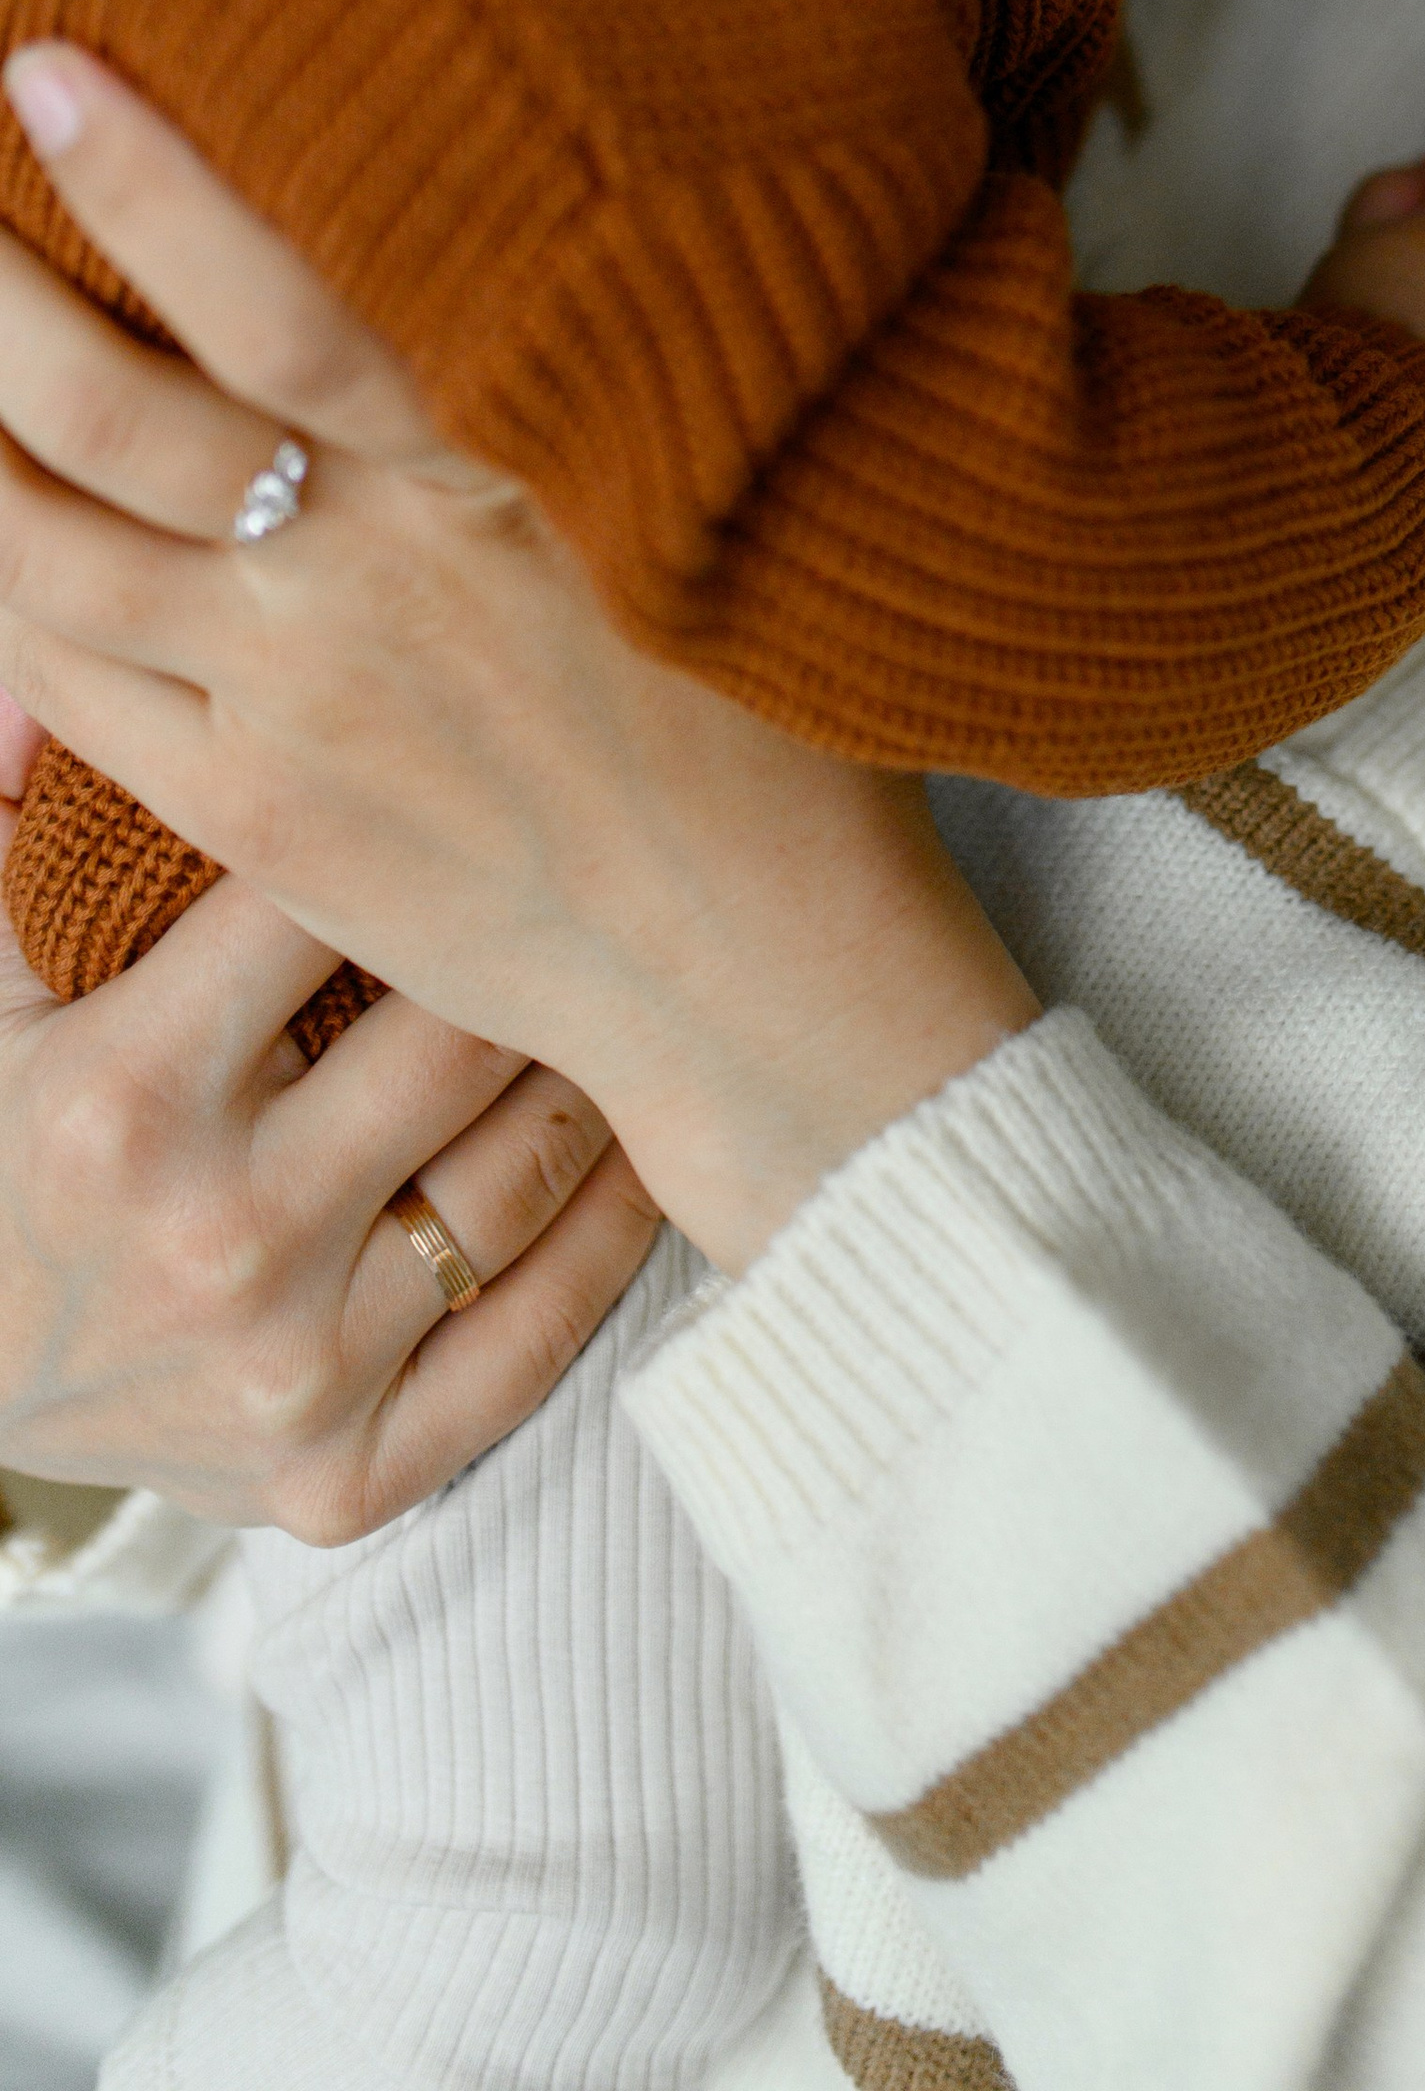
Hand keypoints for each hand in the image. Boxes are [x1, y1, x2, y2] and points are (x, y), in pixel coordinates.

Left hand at [0, 47, 1036, 1274]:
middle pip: (117, 412)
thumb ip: (563, 395)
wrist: (753, 953)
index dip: (153, 183)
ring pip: (47, 552)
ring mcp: (299, 698)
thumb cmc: (762, 704)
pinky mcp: (258, 813)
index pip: (289, 297)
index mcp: (498, 465)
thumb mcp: (690, 503)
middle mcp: (376, 568)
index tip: (42, 71)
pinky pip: (69, 689)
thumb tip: (498, 248)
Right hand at [0, 817, 656, 1540]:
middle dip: (540, 930)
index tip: (485, 764)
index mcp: (123, 1099)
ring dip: (603, 1065)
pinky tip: (653, 1145)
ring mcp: (291, 1370)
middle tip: (607, 854)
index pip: (332, 903)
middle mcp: (221, 1238)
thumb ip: (21, 826)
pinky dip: (612, 1235)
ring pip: (526, 1171)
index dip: (416, 815)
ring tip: (654, 975)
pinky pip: (532, 1338)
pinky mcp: (342, 1477)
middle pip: (463, 1031)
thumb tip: (52, 655)